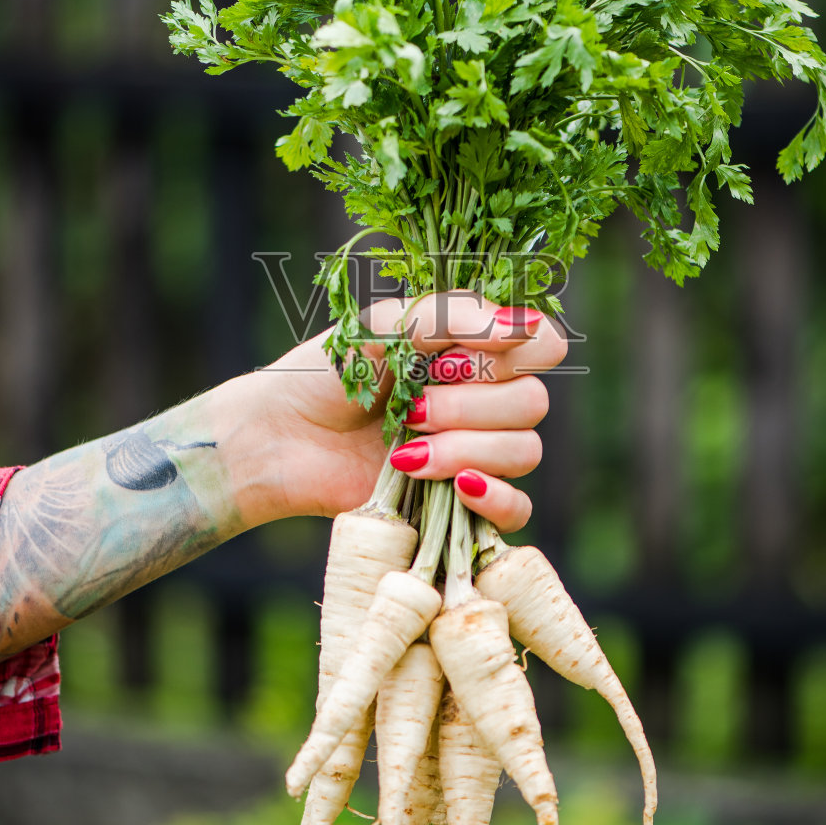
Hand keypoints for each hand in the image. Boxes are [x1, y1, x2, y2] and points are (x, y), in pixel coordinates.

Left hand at [243, 291, 566, 531]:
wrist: (280, 439)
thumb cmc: (326, 373)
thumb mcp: (383, 325)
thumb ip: (451, 316)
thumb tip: (523, 327)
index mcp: (475, 347)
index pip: (545, 345)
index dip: (516, 353)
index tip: (451, 359)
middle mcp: (486, 396)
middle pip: (533, 403)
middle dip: (468, 406)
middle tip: (410, 408)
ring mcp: (478, 451)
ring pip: (525, 452)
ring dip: (465, 449)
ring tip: (405, 450)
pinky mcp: (463, 503)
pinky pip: (519, 509)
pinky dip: (496, 499)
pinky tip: (458, 488)